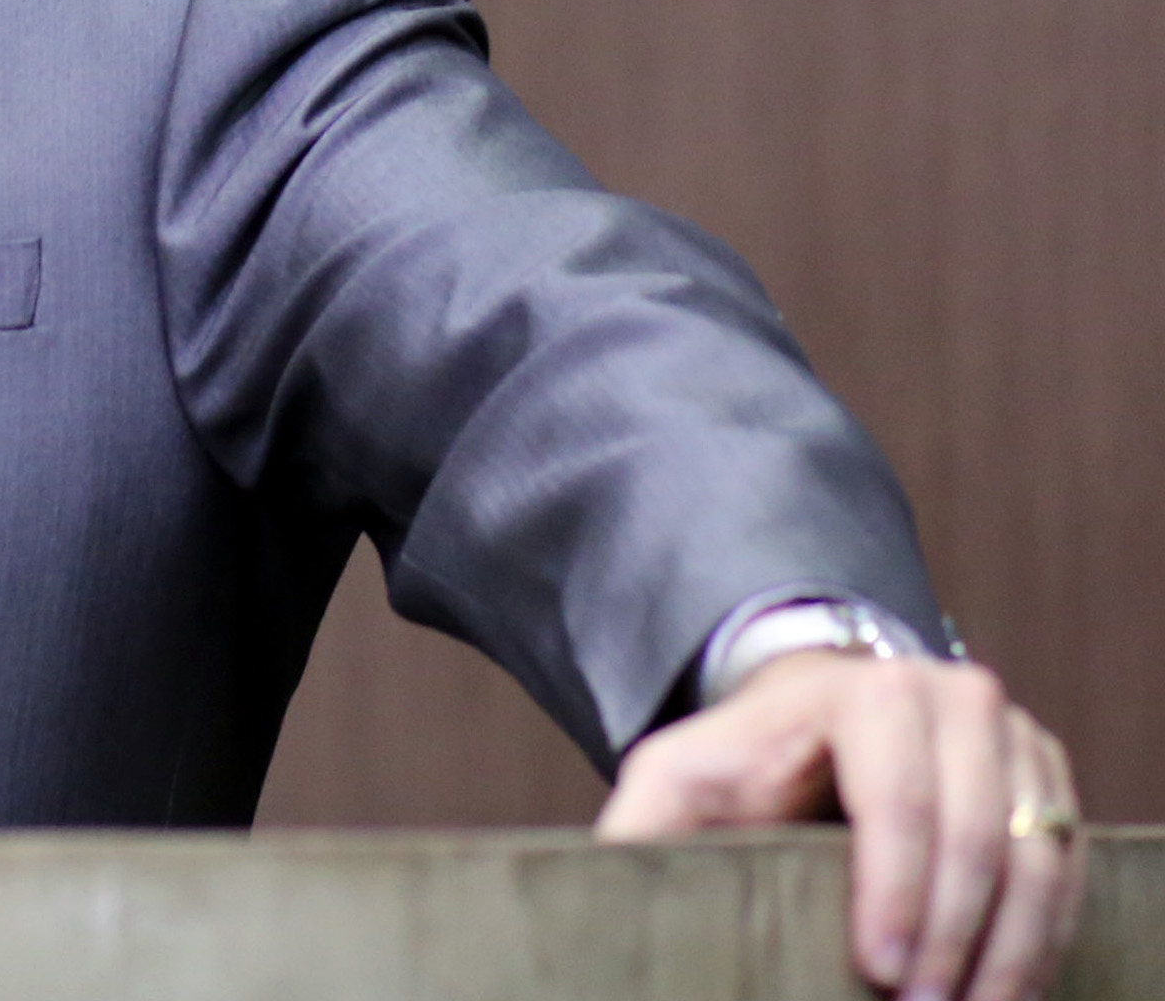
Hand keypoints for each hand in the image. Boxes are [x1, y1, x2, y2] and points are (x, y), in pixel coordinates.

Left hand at [599, 648, 1082, 1000]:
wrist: (814, 719)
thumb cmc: (741, 761)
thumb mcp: (677, 781)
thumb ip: (642, 829)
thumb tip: (598, 893)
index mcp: (860, 694)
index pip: (894, 798)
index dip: (896, 894)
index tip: (882, 976)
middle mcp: (951, 698)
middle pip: (976, 834)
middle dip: (955, 938)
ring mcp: (1012, 735)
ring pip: (1037, 857)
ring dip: (1011, 952)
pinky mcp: (1046, 779)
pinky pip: (1066, 868)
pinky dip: (1044, 937)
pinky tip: (1007, 992)